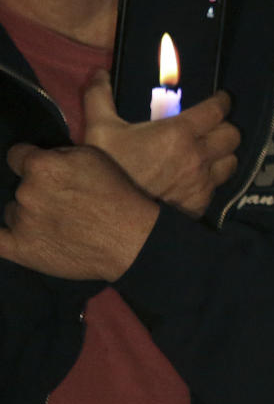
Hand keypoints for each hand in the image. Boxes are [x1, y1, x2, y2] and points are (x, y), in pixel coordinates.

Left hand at [0, 143, 158, 280]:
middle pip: (17, 187)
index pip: (16, 155)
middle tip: (61, 200)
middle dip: (34, 190)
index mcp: (41, 166)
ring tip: (57, 223)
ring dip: (27, 214)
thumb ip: (58, 153)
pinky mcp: (21, 250)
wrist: (132, 239)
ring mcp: (21, 223)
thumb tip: (39, 156)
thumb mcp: (94, 158)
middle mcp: (26, 192)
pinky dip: (1, 236)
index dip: (30, 161)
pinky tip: (13, 234)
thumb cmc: (117, 196)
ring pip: (13, 212)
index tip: (42, 169)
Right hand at [82, 70, 239, 217]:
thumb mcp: (98, 129)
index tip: (221, 99)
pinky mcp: (200, 204)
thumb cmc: (107, 167)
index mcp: (179, 133)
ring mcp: (202, 182)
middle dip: (225, 127)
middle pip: (232, 135)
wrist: (108, 214)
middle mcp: (198, 157)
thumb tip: (100, 73)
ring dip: (223, 154)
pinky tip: (198, 177)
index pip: (217, 110)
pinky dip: (213, 179)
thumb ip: (99, 97)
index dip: (222, 102)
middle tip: (213, 127)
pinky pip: (219, 187)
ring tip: (209, 153)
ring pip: (231, 162)